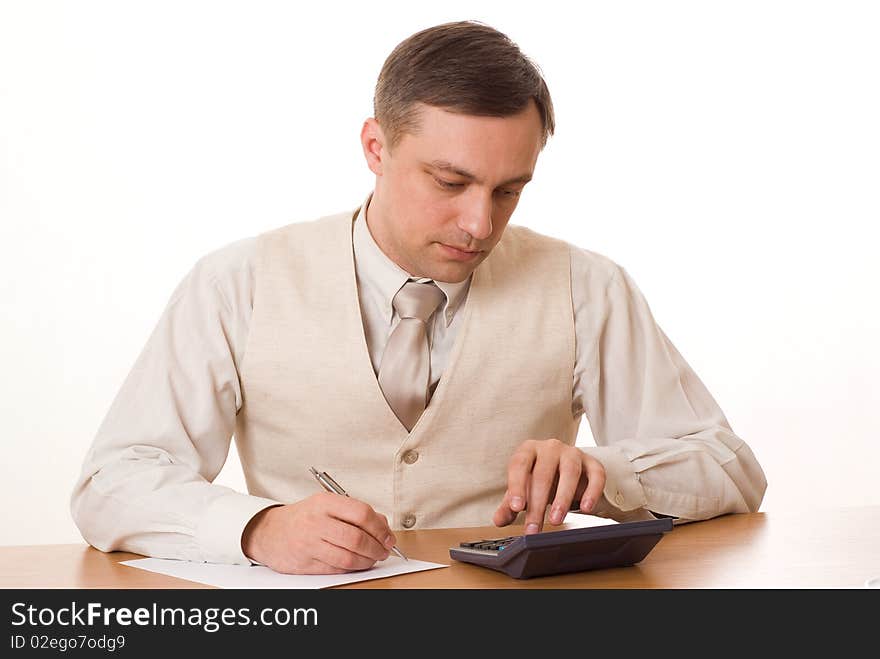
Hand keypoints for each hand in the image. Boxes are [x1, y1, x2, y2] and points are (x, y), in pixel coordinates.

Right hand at [241, 492, 397, 573]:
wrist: (269, 532)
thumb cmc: (303, 518)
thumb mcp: (327, 505)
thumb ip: (355, 512)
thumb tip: (383, 526)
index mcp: (325, 502)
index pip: (361, 514)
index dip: (380, 528)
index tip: (388, 536)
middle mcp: (316, 522)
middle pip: (357, 539)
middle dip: (377, 548)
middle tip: (384, 551)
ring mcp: (310, 544)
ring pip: (349, 558)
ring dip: (367, 561)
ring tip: (372, 558)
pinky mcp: (306, 563)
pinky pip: (336, 569)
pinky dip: (352, 569)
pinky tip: (357, 564)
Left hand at [492, 438, 605, 533]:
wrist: (565, 466)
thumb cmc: (540, 477)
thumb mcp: (523, 488)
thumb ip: (510, 504)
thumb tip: (499, 520)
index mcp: (528, 450)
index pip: (519, 465)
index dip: (517, 486)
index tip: (517, 508)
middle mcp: (550, 447)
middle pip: (543, 474)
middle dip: (538, 504)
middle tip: (534, 527)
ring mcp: (573, 453)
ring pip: (569, 472)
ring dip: (563, 498)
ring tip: (555, 519)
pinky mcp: (592, 463)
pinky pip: (596, 475)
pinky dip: (592, 492)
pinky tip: (586, 508)